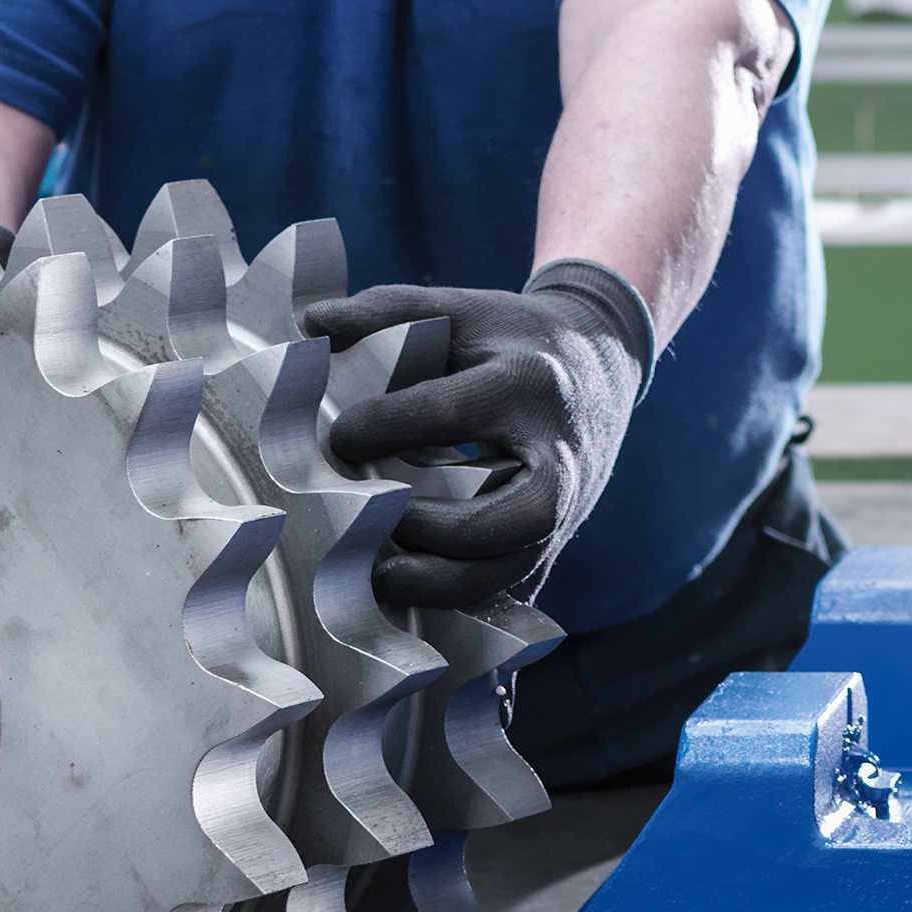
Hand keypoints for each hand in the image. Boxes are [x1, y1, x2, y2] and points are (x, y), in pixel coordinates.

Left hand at [306, 261, 656, 611]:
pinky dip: (467, 602)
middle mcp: (562, 453)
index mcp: (529, 383)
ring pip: (517, 565)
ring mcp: (569, 504)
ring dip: (446, 582)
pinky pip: (518, 587)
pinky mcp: (560, 537)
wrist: (601, 361)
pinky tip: (417, 598)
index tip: (337, 438)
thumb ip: (386, 311)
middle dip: (432, 527)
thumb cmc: (511, 337)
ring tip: (384, 578)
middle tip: (369, 518)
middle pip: (514, 515)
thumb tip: (310, 326)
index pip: (452, 412)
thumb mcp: (460, 309)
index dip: (384, 427)